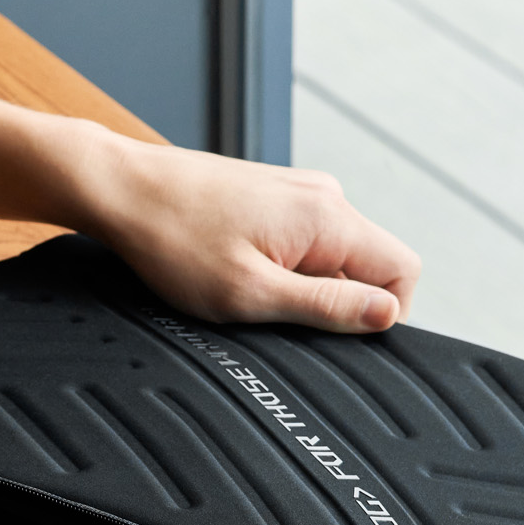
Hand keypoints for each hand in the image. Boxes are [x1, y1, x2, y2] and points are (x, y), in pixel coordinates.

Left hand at [72, 133, 419, 332]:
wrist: (120, 188)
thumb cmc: (173, 240)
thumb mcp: (251, 293)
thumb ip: (326, 306)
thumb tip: (388, 316)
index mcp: (329, 217)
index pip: (403, 273)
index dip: (378, 317)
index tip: (327, 336)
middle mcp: (324, 197)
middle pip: (369, 266)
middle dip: (332, 303)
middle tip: (272, 315)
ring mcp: (298, 193)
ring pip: (333, 258)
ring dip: (301, 287)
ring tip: (244, 288)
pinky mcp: (274, 197)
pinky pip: (303, 243)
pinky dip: (280, 267)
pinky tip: (234, 270)